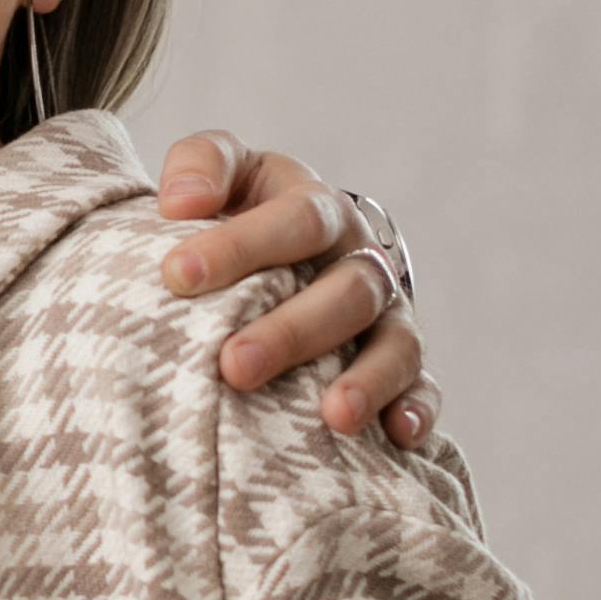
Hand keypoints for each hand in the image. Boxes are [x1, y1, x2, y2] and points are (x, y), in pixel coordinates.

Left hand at [155, 133, 432, 446]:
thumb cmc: (243, 212)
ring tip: (334, 416)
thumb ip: (201, 163)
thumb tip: (181, 202)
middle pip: (346, 291)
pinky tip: (398, 436)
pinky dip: (417, 409)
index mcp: (319, 209)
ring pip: (394, 344)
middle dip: (291, 332)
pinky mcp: (405, 365)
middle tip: (234, 365)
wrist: (291, 248)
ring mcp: (389, 315)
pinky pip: (423, 387)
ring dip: (368, 380)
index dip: (241, 245)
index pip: (296, 220)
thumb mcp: (224, 171)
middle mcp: (362, 260)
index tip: (176, 275)